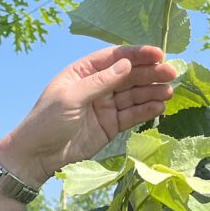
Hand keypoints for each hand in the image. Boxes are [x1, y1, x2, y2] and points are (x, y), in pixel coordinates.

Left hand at [0, 45, 177, 185]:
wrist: (36, 156)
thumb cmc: (46, 121)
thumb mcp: (71, 97)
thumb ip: (100, 82)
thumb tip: (127, 65)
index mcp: (83, 72)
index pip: (114, 57)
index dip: (137, 54)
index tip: (158, 54)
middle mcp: (97, 86)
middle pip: (128, 75)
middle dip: (150, 73)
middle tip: (172, 72)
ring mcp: (104, 106)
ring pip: (133, 95)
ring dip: (152, 91)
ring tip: (169, 90)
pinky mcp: (110, 126)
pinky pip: (132, 115)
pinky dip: (146, 110)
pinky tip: (160, 106)